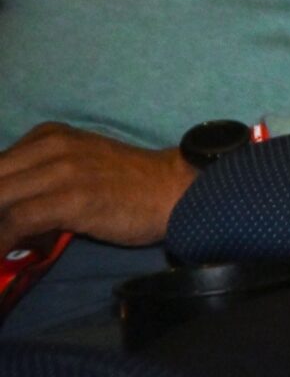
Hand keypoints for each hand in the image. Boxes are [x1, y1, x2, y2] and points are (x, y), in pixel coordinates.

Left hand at [0, 125, 193, 250]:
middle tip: (1, 231)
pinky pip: (18, 220)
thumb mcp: (77, 163)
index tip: (0, 217)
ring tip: (2, 245)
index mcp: (49, 136)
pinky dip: (4, 241)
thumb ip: (38, 175)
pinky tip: (4, 254)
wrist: (172, 189)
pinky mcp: (72, 198)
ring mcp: (62, 171)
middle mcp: (51, 146)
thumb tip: (5, 211)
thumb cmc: (127, 182)